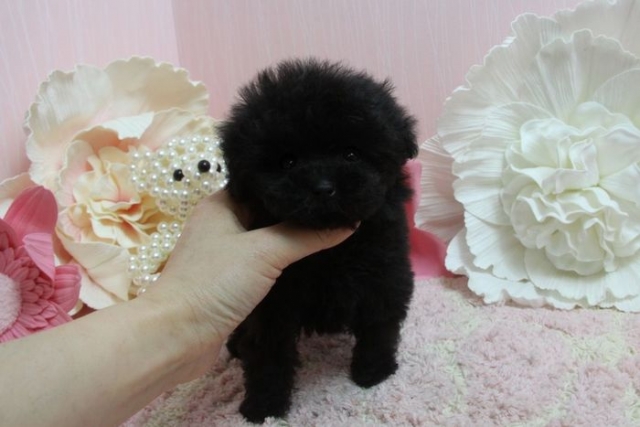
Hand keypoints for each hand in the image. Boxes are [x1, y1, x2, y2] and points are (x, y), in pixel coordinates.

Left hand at [143, 190, 354, 356]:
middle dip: (298, 212)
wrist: (177, 336)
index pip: (263, 183)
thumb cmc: (215, 282)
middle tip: (338, 204)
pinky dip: (282, 261)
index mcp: (221, 203)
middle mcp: (221, 223)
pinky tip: (310, 259)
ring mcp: (224, 254)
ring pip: (265, 238)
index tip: (328, 180)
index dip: (294, 182)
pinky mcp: (229, 281)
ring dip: (291, 238)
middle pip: (266, 211)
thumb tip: (349, 222)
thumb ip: (306, 235)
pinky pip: (262, 263)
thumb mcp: (265, 251)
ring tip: (332, 227)